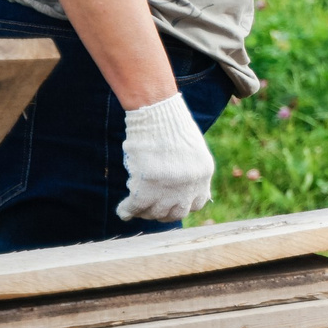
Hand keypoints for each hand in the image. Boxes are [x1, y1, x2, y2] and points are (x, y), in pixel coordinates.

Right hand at [118, 92, 214, 221]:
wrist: (157, 114)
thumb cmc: (170, 124)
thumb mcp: (190, 147)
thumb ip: (189, 168)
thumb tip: (179, 184)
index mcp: (203, 173)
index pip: (197, 203)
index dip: (183, 205)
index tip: (171, 204)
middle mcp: (190, 186)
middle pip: (177, 212)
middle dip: (163, 212)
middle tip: (150, 208)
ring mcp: (170, 190)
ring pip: (156, 213)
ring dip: (145, 212)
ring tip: (135, 206)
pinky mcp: (147, 190)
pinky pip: (136, 208)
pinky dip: (127, 210)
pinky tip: (123, 210)